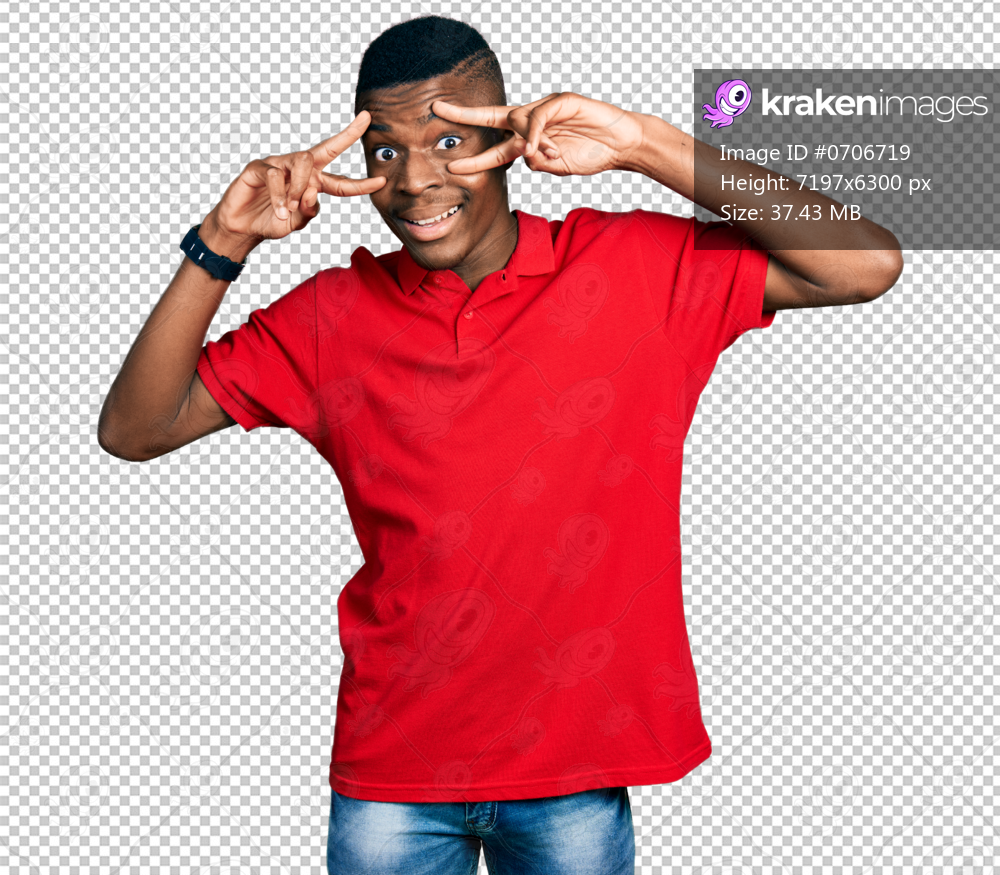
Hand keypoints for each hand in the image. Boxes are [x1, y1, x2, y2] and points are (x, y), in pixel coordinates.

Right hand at [208, 112, 386, 241]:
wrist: (242, 228)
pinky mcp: (259, 167)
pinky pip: (276, 176)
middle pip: (327, 149)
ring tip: (290, 209)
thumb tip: (312, 192)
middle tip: (365, 120)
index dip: (361, 184)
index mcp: (312, 184)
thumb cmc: (271, 222)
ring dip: (300, 187)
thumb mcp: (296, 223)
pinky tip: (279, 211)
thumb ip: (308, 211)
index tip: (382, 181)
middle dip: (348, 135)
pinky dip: (280, 197)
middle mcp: (299, 170)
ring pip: (302, 162)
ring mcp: (279, 165)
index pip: (341, 182)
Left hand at [431, 93, 645, 177]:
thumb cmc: (591, 155)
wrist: (621, 145)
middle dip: (464, 114)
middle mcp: (531, 121)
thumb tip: (524, 155)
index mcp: (527, 139)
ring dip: (531, 144)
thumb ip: (537, 163)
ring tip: (550, 154)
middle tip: (438, 109)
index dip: (473, 152)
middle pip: (493, 118)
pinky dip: (536, 133)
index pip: (493, 144)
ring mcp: (545, 109)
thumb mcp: (556, 168)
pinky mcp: (561, 101)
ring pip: (520, 122)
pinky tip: (541, 147)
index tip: (449, 160)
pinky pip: (538, 116)